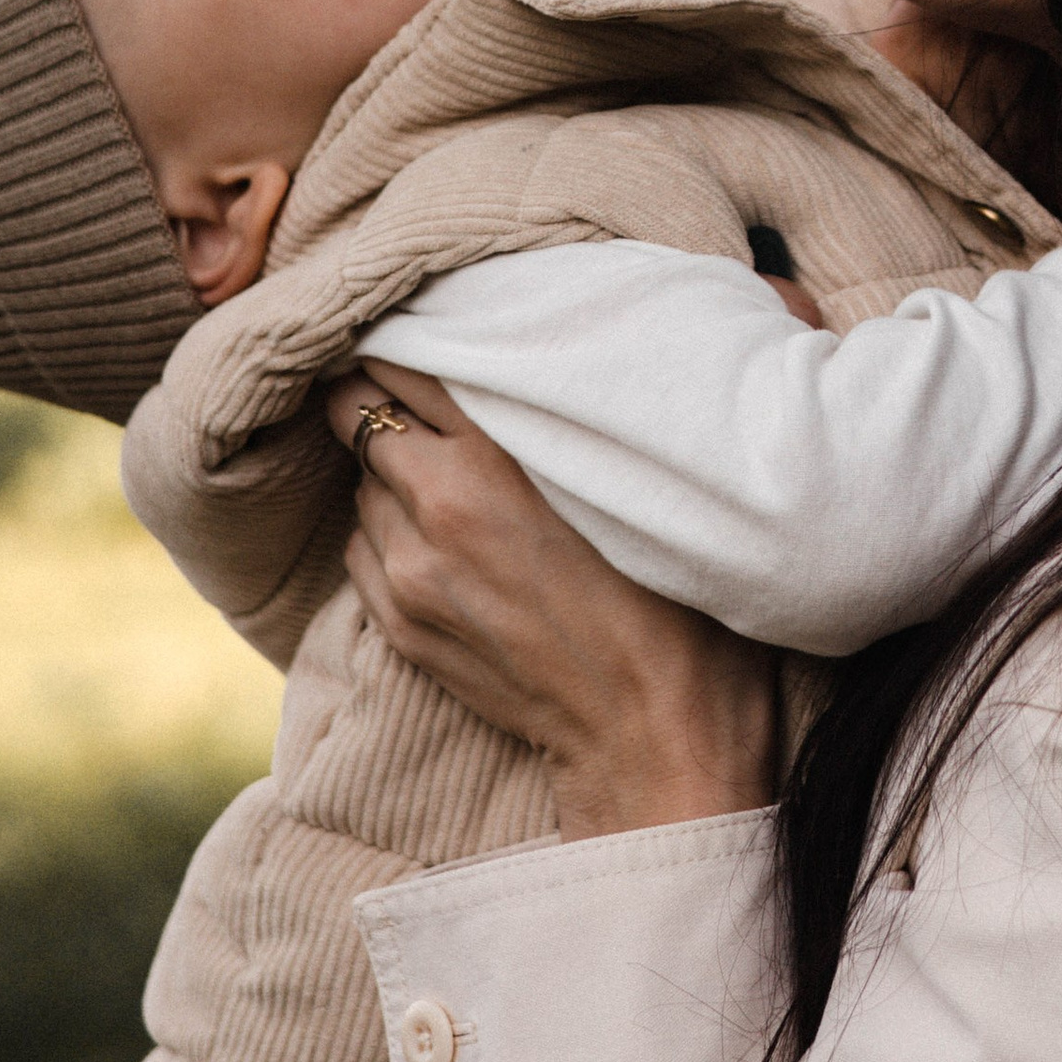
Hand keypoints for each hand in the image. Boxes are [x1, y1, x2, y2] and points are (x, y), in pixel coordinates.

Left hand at [325, 366, 776, 837]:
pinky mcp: (402, 625)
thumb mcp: (649, 480)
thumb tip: (703, 324)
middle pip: (359, 413)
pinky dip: (388, 532)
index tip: (424, 331)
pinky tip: (440, 539)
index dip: (408, 340)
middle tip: (419, 395)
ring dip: (391, 471)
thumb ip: (610, 403)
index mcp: (500, 454)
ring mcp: (410, 570)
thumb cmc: (681, 602)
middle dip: (381, 399)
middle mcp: (439, 503)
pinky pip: (362, 548)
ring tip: (446, 477)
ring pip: (362, 484)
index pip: (407, 361)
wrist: (653, 736)